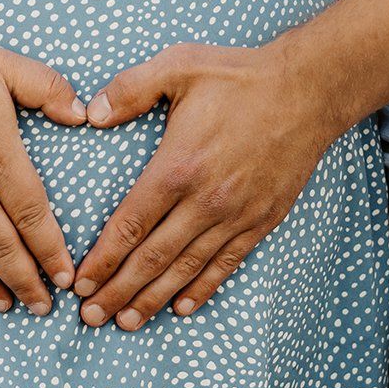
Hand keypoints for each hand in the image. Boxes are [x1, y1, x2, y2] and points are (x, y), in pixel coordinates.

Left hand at [73, 41, 348, 329]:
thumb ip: (131, 88)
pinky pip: (226, 263)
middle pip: (153, 257)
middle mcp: (205, 200)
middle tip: (91, 317)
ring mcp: (235, 215)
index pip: (130, 225)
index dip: (103, 258)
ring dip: (153, 298)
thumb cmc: (239, 76)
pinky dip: (202, 289)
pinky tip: (181, 307)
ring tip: (127, 322)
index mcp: (178, 167)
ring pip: (186, 268)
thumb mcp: (178, 65)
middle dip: (118, 290)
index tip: (81, 282)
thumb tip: (92, 113)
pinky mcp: (261, 220)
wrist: (307, 90)